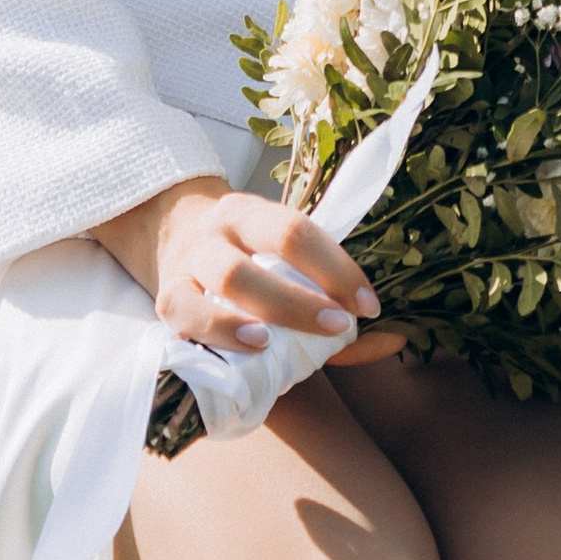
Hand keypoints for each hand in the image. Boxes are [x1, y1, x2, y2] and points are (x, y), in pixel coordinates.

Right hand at [92, 177, 404, 364]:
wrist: (171, 238)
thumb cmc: (245, 259)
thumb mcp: (280, 260)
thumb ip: (331, 301)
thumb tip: (393, 341)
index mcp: (253, 212)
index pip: (299, 230)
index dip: (337, 267)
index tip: (368, 305)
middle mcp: (220, 229)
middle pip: (265, 251)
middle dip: (304, 294)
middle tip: (339, 325)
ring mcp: (190, 262)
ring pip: (226, 279)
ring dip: (262, 311)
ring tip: (282, 340)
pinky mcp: (167, 299)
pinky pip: (187, 315)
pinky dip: (219, 331)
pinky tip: (249, 347)